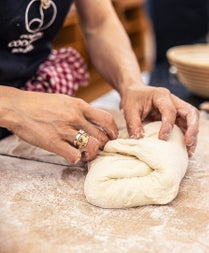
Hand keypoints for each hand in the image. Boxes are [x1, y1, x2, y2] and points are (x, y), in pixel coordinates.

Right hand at [2, 88, 117, 162]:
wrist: (16, 107)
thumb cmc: (41, 104)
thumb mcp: (65, 100)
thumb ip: (81, 110)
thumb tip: (95, 121)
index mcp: (79, 106)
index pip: (107, 119)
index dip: (113, 131)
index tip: (112, 136)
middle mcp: (75, 117)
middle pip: (102, 136)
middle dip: (104, 146)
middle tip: (99, 148)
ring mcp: (64, 130)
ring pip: (92, 147)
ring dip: (92, 154)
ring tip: (86, 154)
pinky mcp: (53, 143)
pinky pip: (74, 156)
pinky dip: (76, 159)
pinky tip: (71, 156)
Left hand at [119, 86, 199, 156]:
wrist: (134, 92)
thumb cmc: (133, 99)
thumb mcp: (129, 110)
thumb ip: (133, 125)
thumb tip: (139, 141)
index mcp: (161, 95)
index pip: (170, 111)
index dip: (168, 125)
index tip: (162, 139)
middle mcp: (174, 101)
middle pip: (191, 113)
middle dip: (192, 129)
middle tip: (188, 143)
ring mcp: (178, 109)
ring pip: (193, 121)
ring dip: (193, 136)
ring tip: (189, 152)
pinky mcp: (178, 117)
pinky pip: (187, 127)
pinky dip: (188, 138)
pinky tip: (185, 150)